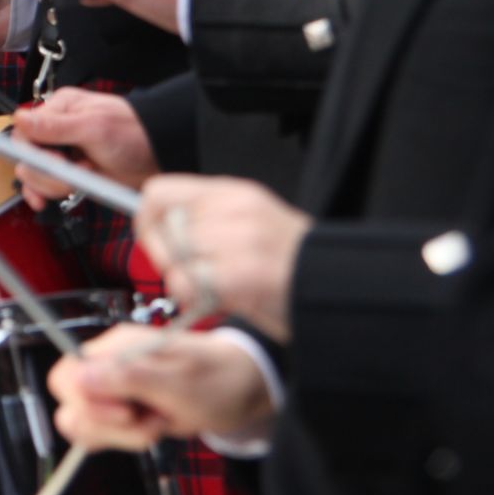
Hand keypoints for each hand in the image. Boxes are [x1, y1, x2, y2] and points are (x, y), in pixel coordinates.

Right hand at [11, 87, 157, 210]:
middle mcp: (55, 130)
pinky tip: (47, 201)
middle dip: (47, 173)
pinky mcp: (69, 173)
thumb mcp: (94, 127)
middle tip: (73, 174)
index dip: (35, 153)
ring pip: (34, 175)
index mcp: (58, 110)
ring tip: (84, 176)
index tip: (57, 163)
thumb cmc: (133, 133)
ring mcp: (62, 153)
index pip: (24, 133)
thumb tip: (19, 118)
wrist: (159, 155)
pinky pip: (45, 186)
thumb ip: (54, 126)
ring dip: (54, 184)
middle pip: (27, 157)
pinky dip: (45, 194)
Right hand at [48, 325, 276, 452]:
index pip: (65, 376)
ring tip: (157, 423)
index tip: (127, 411)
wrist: (240, 387)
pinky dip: (124, 438)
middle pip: (71, 404)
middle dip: (107, 425)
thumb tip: (77, 376)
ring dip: (120, 435)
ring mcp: (113, 388)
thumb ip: (126, 377)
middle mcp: (107, 365)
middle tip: (147, 420)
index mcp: (115, 349)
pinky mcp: (120, 408)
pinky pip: (101, 431)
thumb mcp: (177, 382)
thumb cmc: (215, 379)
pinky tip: (152, 427)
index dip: (87, 402)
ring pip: (85, 423)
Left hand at [137, 176, 312, 342]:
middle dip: (167, 259)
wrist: (344, 291)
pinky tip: (222, 302)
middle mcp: (234, 209)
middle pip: (161, 230)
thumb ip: (209, 220)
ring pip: (173, 259)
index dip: (149, 222)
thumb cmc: (294, 267)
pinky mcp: (241, 274)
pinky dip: (195, 299)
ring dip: (184, 283)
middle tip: (192, 277)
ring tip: (215, 291)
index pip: (158, 192)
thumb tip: (158, 229)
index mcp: (234, 193)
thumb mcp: (251, 225)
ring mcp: (239, 240)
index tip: (159, 244)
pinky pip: (188, 284)